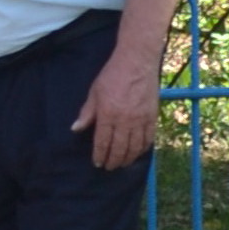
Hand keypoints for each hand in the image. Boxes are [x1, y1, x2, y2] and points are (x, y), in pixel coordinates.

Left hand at [73, 45, 162, 169]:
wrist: (137, 63)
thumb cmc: (112, 75)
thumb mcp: (94, 91)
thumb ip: (87, 112)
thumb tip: (76, 128)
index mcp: (108, 114)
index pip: (103, 141)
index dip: (99, 155)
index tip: (97, 163)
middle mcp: (125, 121)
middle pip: (119, 148)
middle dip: (113, 161)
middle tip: (109, 167)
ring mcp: (140, 120)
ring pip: (134, 147)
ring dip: (128, 158)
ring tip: (122, 164)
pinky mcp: (152, 117)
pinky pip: (148, 139)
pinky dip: (143, 149)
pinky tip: (138, 153)